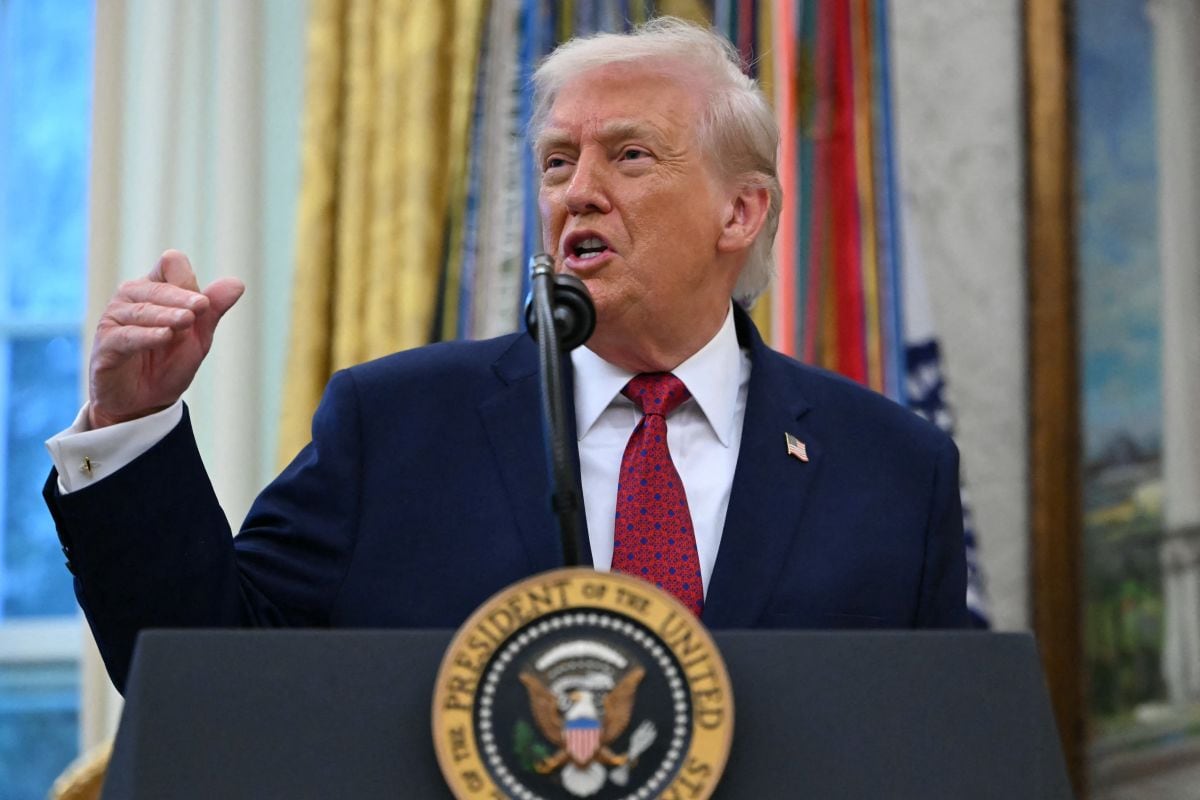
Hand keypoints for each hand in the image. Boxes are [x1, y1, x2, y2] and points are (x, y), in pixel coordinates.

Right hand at [88, 250, 243, 428]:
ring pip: (141, 310)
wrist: (145, 402)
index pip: (171, 265)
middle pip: (157, 287)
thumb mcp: (199, 337)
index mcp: (155, 290)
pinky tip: (165, 336)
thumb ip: (214, 310)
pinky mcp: (105, 345)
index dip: (188, 280)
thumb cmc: (170, 363)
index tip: (205, 302)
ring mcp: (114, 319)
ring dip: (166, 315)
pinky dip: (147, 335)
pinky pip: (126, 336)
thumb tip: (238, 283)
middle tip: (202, 307)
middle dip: (181, 297)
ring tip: (187, 321)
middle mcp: (131, 298)